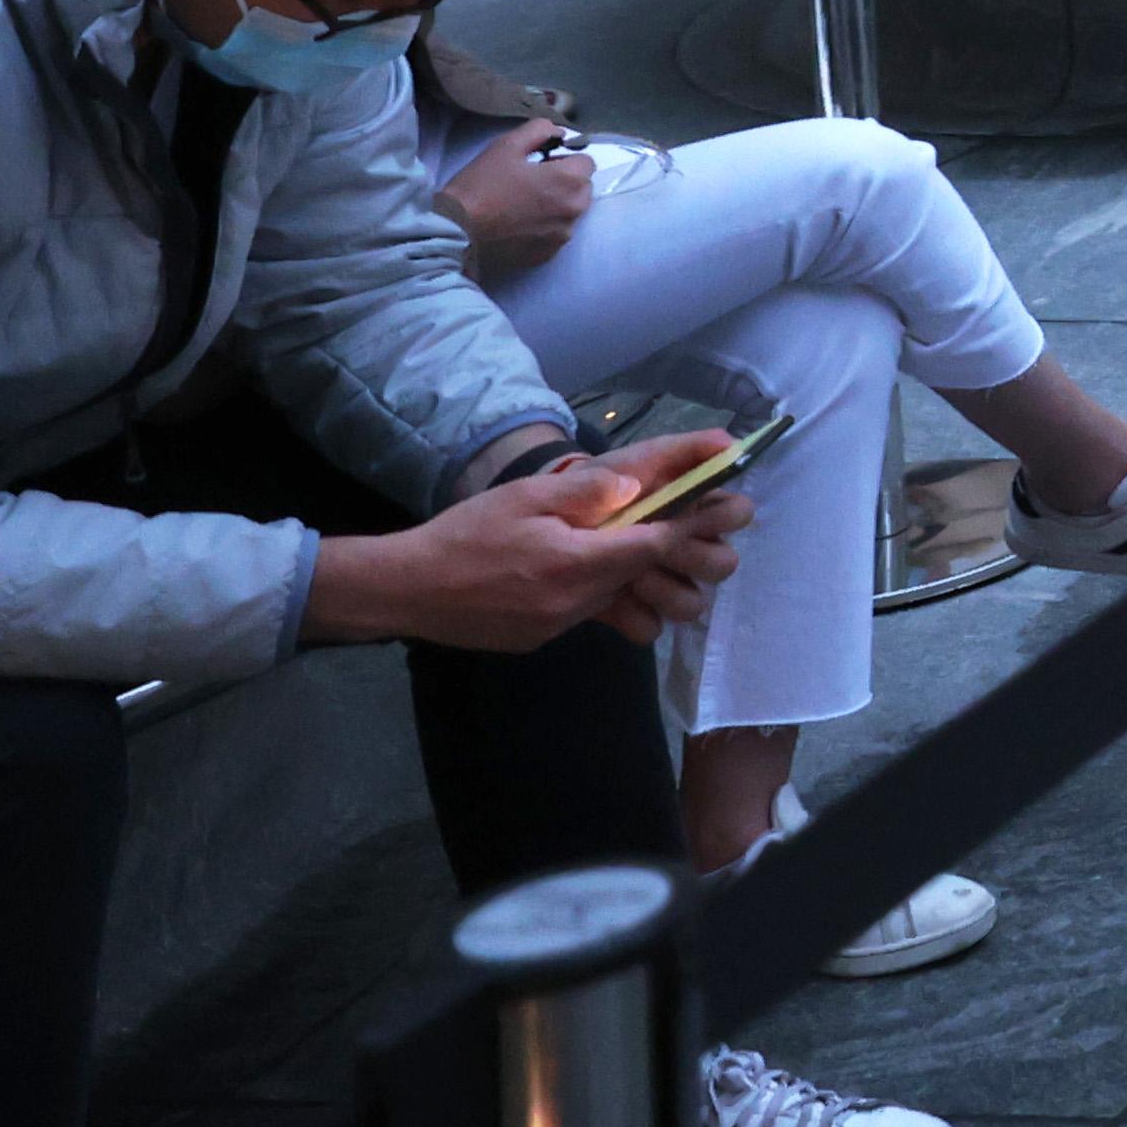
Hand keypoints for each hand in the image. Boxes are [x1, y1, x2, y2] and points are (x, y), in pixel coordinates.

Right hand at [316, 438, 741, 652]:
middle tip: (677, 529)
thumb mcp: (523, 497)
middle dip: (669, 557)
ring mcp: (558, 627)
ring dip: (626, 577)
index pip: (655, 547)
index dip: (690, 527)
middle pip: (644, 579)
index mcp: (576, 563)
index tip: (721, 510)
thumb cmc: (463, 535)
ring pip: (617, 599)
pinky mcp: (539, 639)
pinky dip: (589, 593)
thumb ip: (583, 491)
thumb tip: (635, 486)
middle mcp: (575, 602)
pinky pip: (583, 614)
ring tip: (610, 547)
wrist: (405, 589)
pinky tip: (563, 571)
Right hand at [440, 124, 603, 263]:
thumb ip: (540, 131)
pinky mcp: (547, 256)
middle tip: (529, 183)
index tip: (541, 163)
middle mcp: (574, 211)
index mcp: (570, 181)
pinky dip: (543, 228)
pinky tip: (516, 226)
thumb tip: (560, 133)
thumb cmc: (481, 185)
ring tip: (520, 205)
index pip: (586, 162)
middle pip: (581, 188)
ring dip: (555, 206)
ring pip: (569, 213)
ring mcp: (562, 237)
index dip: (564, 159)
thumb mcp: (507, 145)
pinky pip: (554, 234)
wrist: (455, 232)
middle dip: (563, 182)